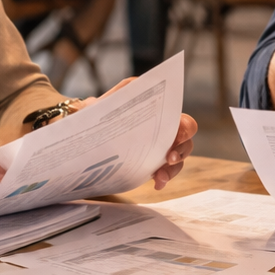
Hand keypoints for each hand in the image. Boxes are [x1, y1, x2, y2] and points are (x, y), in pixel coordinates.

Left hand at [73, 78, 198, 190]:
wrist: (88, 130)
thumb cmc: (104, 110)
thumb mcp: (114, 97)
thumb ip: (125, 91)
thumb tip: (132, 89)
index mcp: (162, 115)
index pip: (184, 122)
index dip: (186, 130)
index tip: (178, 136)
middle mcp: (166, 132)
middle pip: (186, 143)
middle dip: (181, 151)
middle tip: (169, 158)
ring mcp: (160, 149)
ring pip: (177, 161)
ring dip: (172, 169)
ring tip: (160, 176)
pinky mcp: (151, 164)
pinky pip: (164, 174)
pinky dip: (163, 180)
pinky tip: (156, 184)